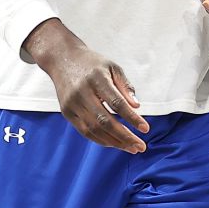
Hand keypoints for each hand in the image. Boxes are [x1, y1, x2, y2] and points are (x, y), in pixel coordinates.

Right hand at [23, 19, 149, 152]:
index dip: (132, 118)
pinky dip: (100, 140)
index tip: (145, 129)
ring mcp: (72, 104)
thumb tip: (137, 107)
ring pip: (94, 129)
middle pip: (105, 120)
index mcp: (97, 78)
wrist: (62, 59)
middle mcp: (82, 92)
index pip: (117, 103)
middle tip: (141, 146)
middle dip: (125, 136)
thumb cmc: (92, 64)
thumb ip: (125, 86)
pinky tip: (114, 143)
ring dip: (114, 142)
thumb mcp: (112, 67)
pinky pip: (84, 131)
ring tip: (131, 148)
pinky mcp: (66, 112)